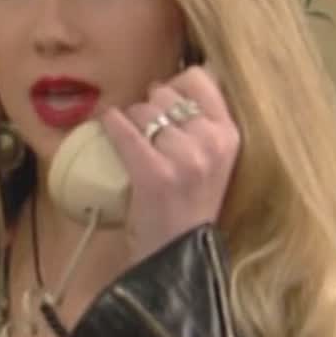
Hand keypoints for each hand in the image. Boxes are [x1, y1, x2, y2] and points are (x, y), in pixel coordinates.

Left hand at [101, 65, 240, 263]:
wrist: (178, 258)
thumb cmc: (189, 209)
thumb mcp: (213, 163)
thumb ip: (203, 125)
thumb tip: (173, 81)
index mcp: (229, 135)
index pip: (200, 78)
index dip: (176, 85)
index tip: (165, 103)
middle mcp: (211, 141)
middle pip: (165, 92)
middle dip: (150, 106)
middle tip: (147, 133)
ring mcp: (184, 157)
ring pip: (142, 110)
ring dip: (130, 121)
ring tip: (134, 146)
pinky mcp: (154, 172)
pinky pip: (123, 128)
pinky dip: (109, 124)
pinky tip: (106, 126)